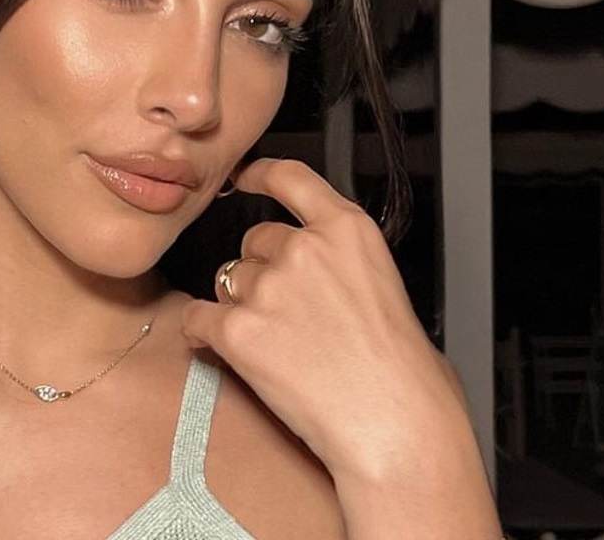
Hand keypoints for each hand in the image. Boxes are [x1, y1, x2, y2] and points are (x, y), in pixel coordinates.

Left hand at [180, 157, 472, 479]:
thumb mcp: (392, 292)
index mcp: (349, 233)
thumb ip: (352, 268)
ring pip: (229, 281)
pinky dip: (203, 333)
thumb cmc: (406, 377)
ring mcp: (268, 289)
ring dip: (240, 306)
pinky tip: (221, 349)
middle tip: (287, 314)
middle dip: (262, 271)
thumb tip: (337, 279)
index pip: (291, 179)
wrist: (397, 429)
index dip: (259, 175)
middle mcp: (304, 250)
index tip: (243, 177)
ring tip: (276, 347)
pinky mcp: (238, 332)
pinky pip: (197, 318)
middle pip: (255, 241)